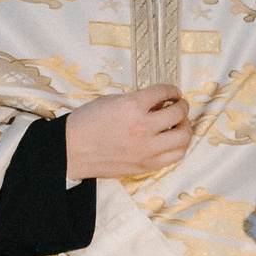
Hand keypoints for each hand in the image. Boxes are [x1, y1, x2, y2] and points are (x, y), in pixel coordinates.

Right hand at [64, 84, 190, 178]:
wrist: (70, 150)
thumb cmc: (86, 123)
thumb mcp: (111, 101)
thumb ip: (136, 101)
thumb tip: (158, 103)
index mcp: (131, 106)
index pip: (163, 92)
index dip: (171, 90)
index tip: (173, 92)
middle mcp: (142, 127)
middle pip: (178, 114)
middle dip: (182, 107)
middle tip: (179, 106)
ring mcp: (146, 149)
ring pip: (183, 138)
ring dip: (185, 127)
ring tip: (179, 124)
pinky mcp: (146, 166)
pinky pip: (174, 157)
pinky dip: (178, 147)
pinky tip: (172, 141)